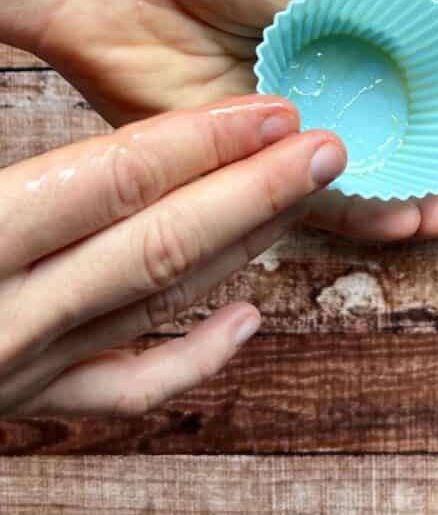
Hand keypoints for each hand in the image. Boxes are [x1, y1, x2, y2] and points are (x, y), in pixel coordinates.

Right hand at [0, 95, 345, 415]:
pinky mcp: (31, 401)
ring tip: (302, 202)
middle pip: (163, 241)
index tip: (277, 112)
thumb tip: (120, 134)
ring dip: (242, 248)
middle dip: (257, 193)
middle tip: (328, 154)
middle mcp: (14, 311)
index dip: (208, 140)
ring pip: (162, 301)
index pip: (118, 177)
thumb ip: (37, 166)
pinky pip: (130, 388)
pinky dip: (197, 356)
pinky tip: (250, 317)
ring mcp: (25, 365)